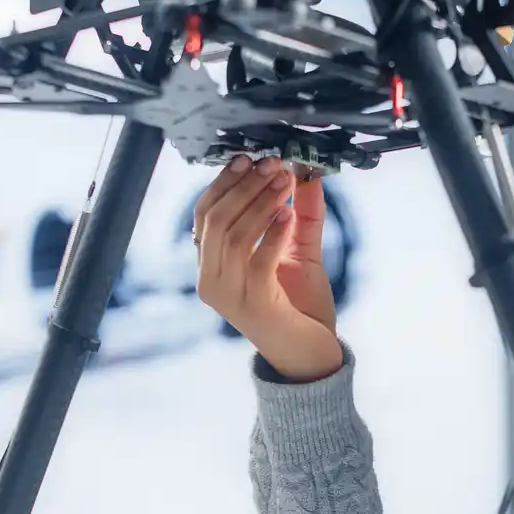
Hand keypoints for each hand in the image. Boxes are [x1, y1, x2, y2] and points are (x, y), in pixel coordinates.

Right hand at [193, 156, 341, 381]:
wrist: (309, 354)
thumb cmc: (299, 307)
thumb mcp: (298, 251)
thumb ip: (301, 213)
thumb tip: (306, 172)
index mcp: (211, 266)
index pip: (204, 214)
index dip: (224, 182)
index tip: (248, 159)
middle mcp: (211, 280)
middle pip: (216, 219)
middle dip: (245, 186)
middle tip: (272, 165)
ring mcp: (229, 294)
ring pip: (233, 235)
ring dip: (260, 203)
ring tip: (285, 182)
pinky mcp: (253, 304)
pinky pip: (258, 260)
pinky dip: (273, 233)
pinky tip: (288, 214)